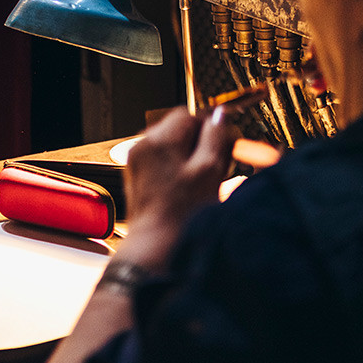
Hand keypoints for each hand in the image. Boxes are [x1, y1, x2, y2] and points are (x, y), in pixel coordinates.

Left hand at [117, 108, 237, 270]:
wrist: (155, 247)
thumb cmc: (181, 215)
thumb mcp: (209, 171)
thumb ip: (216, 137)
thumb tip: (220, 114)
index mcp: (159, 139)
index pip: (189, 114)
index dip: (210, 127)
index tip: (225, 141)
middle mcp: (143, 145)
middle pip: (178, 127)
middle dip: (200, 141)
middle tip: (217, 163)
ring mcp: (137, 160)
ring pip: (171, 144)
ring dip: (189, 154)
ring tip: (202, 179)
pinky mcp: (137, 175)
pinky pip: (161, 159)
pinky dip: (177, 167)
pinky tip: (187, 187)